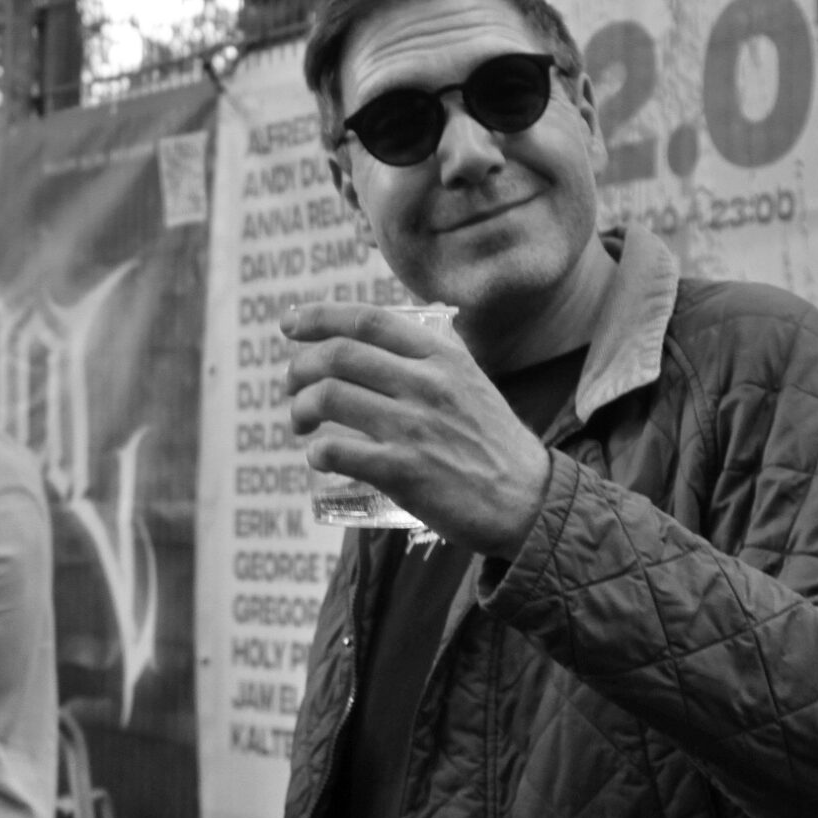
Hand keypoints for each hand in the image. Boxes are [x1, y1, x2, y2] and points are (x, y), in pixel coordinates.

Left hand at [282, 301, 551, 556]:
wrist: (528, 501)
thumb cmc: (493, 441)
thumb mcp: (473, 380)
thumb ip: (438, 350)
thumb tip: (404, 321)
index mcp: (441, 356)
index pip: (367, 319)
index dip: (318, 316)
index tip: (289, 325)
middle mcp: (426, 384)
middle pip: (338, 355)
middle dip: (300, 368)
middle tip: (292, 386)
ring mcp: (414, 427)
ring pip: (329, 397)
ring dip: (300, 409)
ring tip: (301, 423)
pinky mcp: (404, 472)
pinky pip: (337, 450)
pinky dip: (317, 451)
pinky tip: (319, 456)